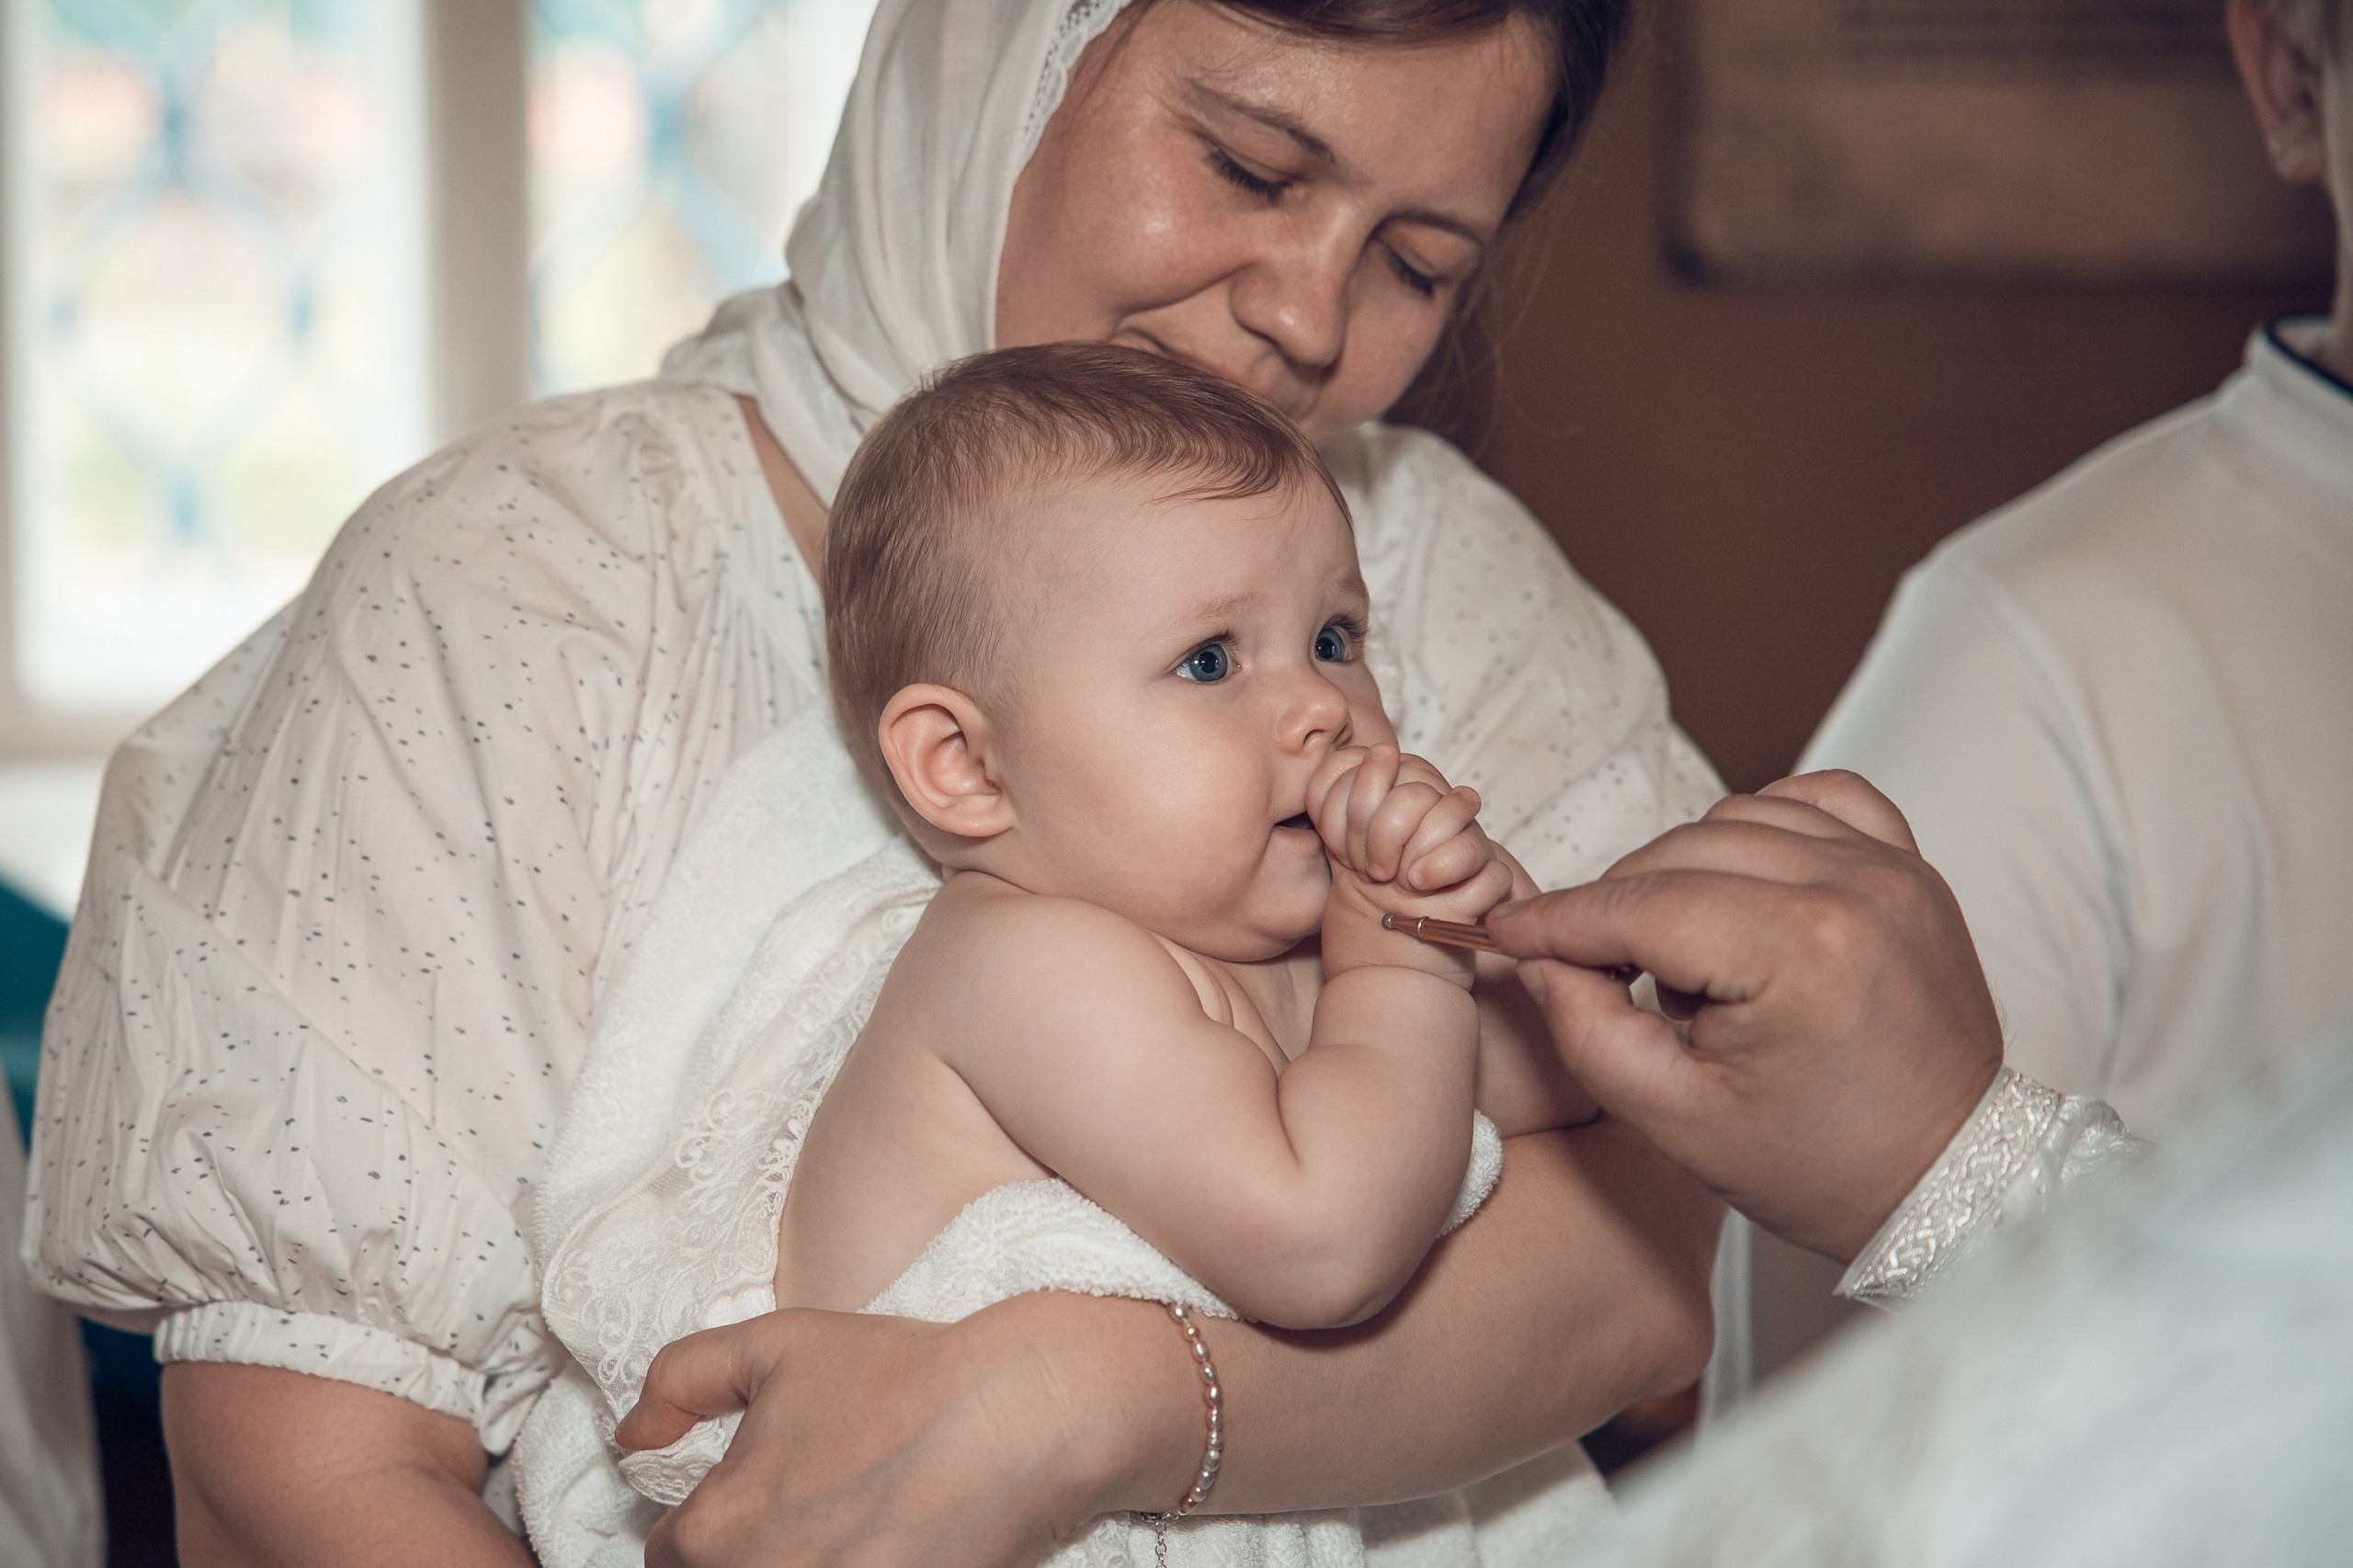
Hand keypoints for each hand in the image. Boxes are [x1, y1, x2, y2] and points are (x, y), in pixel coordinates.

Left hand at [615, 1294, 1197, 1567]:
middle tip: (809, 1513)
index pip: (670, 1556)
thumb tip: (632, 1434)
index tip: (759, 1497)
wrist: (1017, 1415)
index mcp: (714, 1532)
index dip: (708, 1524)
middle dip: (751, 1551)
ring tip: (850, 1529)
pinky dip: (855, 1566)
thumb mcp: (775, 1344)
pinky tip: (885, 1542)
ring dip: (803, 1560)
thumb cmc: (897, 1374)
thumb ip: (681, 1380)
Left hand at [1308, 743, 1512, 979]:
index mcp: (1403, 787)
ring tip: (1400, 882)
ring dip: (1410, 854)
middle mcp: (1439, 807)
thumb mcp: (1337, 843)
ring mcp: (1467, 840)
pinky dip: (1442, 872)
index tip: (1339, 846)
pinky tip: (1423, 891)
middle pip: (1410, 791)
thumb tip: (1377, 753)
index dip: (1347, 804)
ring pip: (1449, 813)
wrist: (1388, 961)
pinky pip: (1476, 856)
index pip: (1376, 763)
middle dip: (1376, 834)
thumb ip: (1338, 794)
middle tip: (1370, 870)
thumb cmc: (1362, 899)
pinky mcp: (1488, 878)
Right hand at [1483, 770, 2002, 1261]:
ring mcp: (1891, 869)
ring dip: (1687, 869)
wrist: (1951, 1181)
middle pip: (1677, 852)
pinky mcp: (1912, 867)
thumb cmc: (1824, 1165)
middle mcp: (1851, 887)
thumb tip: (1543, 959)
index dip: (1557, 922)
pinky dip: (1765, 824)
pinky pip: (1818, 798)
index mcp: (1797, 950)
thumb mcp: (1675, 1121)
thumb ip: (1587, 1031)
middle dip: (1617, 906)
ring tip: (1687, 952)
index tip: (1507, 933)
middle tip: (1598, 971)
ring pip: (1736, 815)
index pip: (1637, 906)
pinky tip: (1745, 883)